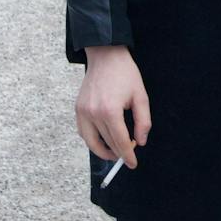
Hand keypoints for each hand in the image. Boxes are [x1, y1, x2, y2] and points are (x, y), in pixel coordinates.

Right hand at [77, 45, 150, 166]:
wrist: (105, 56)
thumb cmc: (125, 74)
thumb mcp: (141, 97)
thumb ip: (143, 121)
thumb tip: (140, 142)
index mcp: (110, 111)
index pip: (120, 141)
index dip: (128, 155)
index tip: (133, 164)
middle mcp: (93, 113)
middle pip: (107, 143)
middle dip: (119, 152)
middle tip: (129, 154)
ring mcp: (83, 111)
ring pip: (91, 141)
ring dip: (103, 150)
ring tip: (115, 153)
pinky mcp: (78, 109)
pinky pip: (83, 132)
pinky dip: (92, 140)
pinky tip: (103, 140)